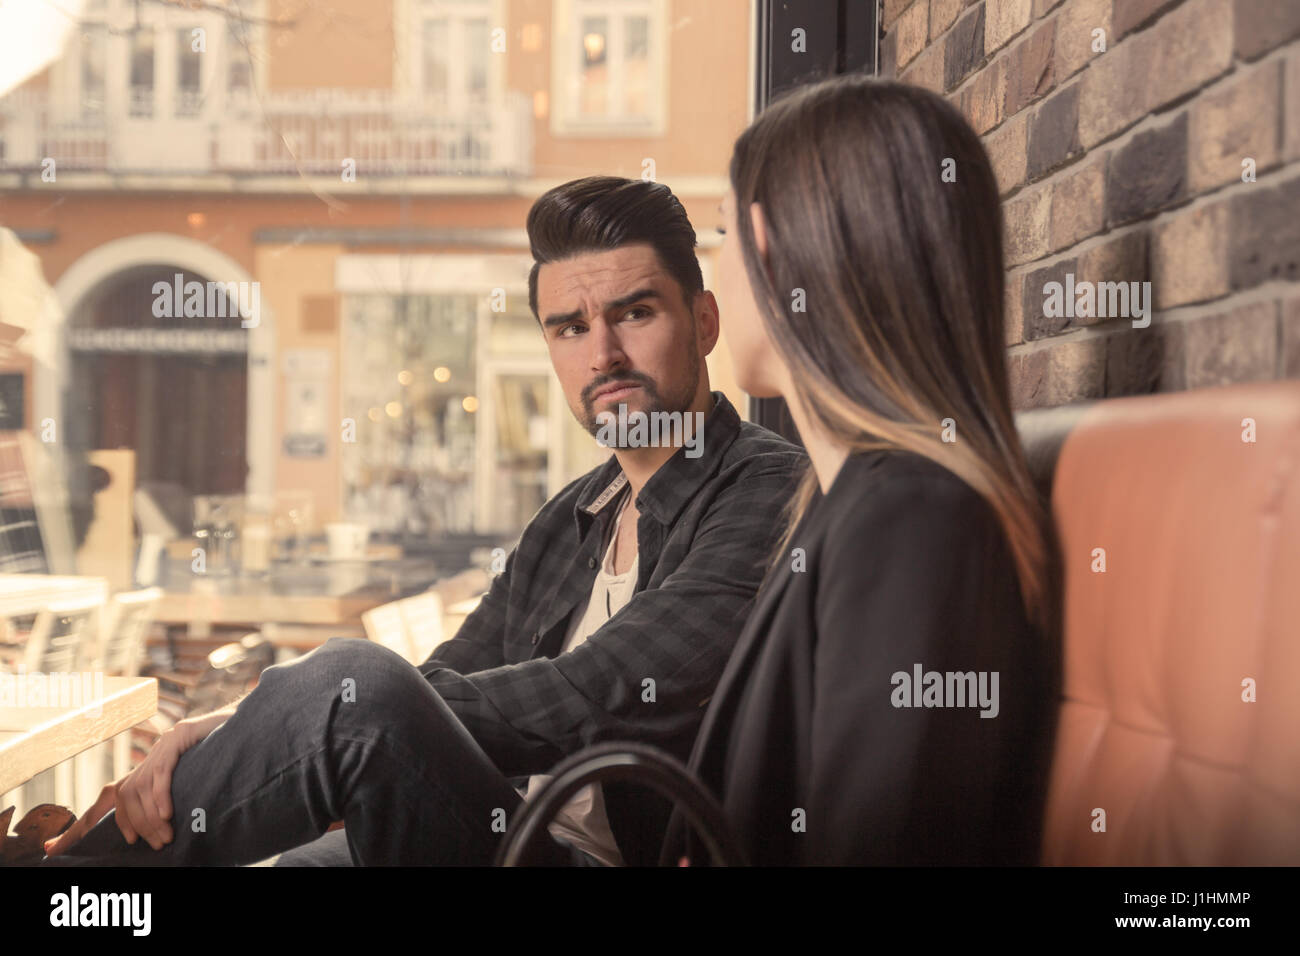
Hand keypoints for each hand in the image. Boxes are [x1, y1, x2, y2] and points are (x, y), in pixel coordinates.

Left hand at [43, 715, 216, 855]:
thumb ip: (160, 804)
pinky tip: (168, 813)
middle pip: (124, 798)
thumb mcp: (181, 787)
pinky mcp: (177, 740)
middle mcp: (144, 763)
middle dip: (137, 826)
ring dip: (152, 817)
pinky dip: (161, 796)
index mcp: (141, 775)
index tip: (50, 850)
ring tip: (167, 836)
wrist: (229, 726)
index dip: (78, 828)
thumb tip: (147, 836)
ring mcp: (159, 750)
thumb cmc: (208, 763)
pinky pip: (162, 774)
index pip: (103, 804)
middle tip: (156, 845)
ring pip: (141, 790)